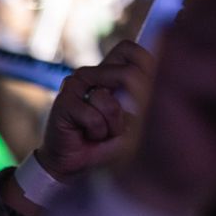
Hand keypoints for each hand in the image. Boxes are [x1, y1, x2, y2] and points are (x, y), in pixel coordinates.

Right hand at [34, 40, 153, 182]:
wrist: (74, 164)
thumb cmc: (106, 141)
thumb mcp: (132, 118)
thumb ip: (141, 99)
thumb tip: (152, 91)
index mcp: (107, 71)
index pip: (129, 50)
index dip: (145, 67)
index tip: (144, 97)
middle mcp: (90, 74)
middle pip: (127, 74)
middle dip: (133, 106)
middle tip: (122, 125)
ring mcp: (74, 85)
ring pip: (110, 103)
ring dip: (112, 126)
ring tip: (102, 132)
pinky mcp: (63, 102)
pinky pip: (94, 118)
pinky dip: (97, 133)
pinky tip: (88, 136)